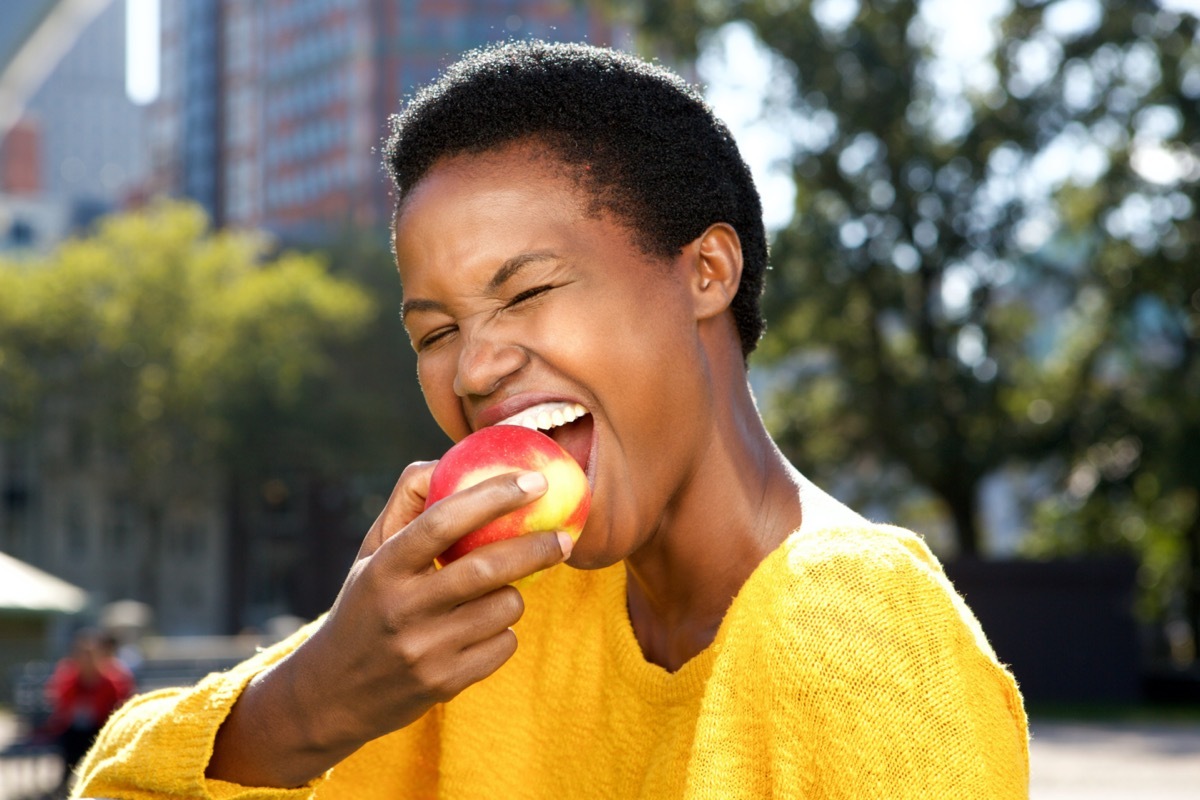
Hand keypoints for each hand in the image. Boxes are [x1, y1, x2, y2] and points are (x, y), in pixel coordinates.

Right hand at [207, 462, 572, 786]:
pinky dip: (504, 631)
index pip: (443, 521)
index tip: (535, 481)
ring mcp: (424, 650)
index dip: (493, 496)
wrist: (333, 692)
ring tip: (495, 593)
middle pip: (486, 568)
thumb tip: (447, 460)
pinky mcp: (444, 684)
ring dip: (514, 593)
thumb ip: (407, 502)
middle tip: (563, 535)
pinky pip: (504, 645)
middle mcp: (402, 608)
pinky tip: (481, 630)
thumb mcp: (371, 552)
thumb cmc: (365, 605)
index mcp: (383, 567)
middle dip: (535, 547)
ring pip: (504, 608)